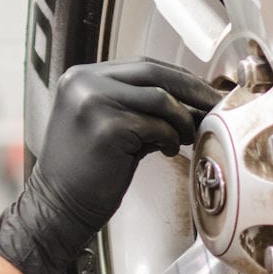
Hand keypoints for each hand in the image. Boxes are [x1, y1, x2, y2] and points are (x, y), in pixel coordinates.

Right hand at [0, 60, 220, 273]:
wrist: (57, 208)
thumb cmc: (85, 174)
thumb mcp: (107, 125)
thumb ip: (139, 107)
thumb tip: (189, 101)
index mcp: (82, 77)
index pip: (141, 66)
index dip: (178, 77)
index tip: (202, 90)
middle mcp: (84, 82)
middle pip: (153, 73)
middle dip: (192, 89)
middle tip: (215, 103)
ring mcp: (93, 102)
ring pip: (160, 98)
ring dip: (182, 118)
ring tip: (186, 135)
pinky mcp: (107, 127)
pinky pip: (157, 126)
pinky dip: (170, 138)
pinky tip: (167, 150)